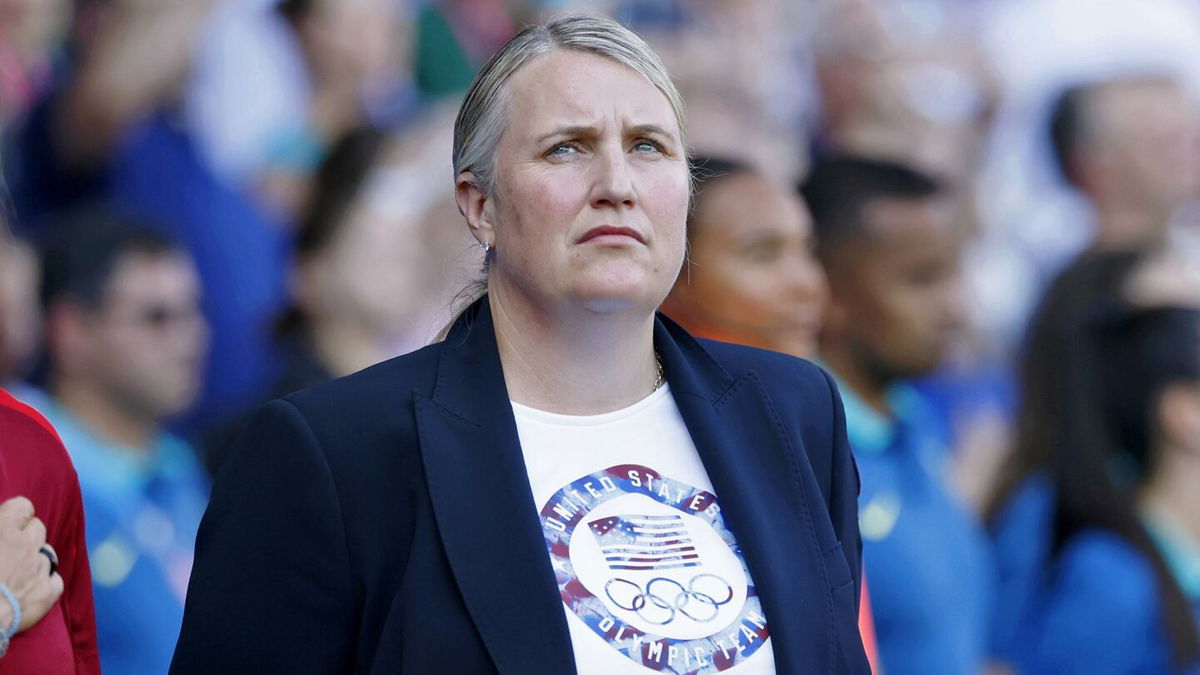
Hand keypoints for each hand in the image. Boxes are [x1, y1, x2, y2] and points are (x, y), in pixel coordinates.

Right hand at [0, 497, 63, 633]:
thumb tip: (0, 527)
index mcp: (3, 529)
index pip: (22, 506)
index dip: (15, 515)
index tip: (7, 525)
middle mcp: (26, 544)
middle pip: (38, 528)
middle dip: (26, 536)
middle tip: (9, 551)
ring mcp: (39, 568)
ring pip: (47, 553)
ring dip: (35, 560)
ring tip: (16, 573)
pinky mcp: (47, 593)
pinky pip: (55, 580)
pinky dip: (45, 584)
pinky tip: (28, 591)